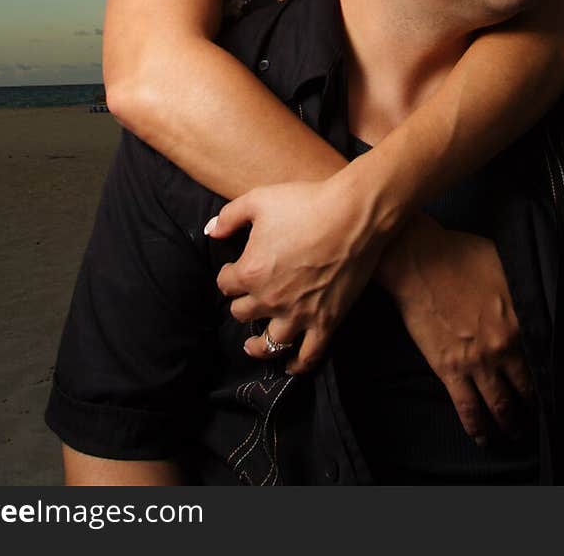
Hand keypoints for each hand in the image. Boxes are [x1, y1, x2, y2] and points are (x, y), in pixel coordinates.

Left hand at [206, 172, 387, 372]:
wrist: (353, 214)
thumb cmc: (305, 202)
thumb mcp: (259, 199)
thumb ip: (229, 217)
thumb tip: (211, 231)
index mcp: (250, 271)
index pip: (225, 284)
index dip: (228, 276)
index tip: (233, 270)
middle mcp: (270, 299)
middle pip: (243, 313)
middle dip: (242, 304)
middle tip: (246, 299)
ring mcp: (299, 314)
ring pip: (269, 344)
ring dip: (258, 346)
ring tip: (254, 346)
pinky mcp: (326, 321)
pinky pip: (308, 356)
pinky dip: (297, 365)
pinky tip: (290, 365)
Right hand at [379, 217, 533, 441]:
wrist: (419, 261)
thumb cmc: (460, 255)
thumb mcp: (505, 265)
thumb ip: (525, 288)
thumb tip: (541, 296)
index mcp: (519, 321)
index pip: (544, 359)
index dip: (551, 376)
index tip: (556, 388)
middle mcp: (503, 348)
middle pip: (526, 388)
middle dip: (535, 407)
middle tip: (540, 417)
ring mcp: (475, 363)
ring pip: (500, 405)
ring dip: (510, 424)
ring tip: (515, 433)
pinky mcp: (449, 370)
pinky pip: (467, 408)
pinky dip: (477, 428)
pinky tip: (483, 438)